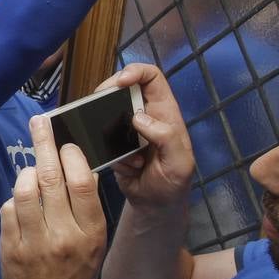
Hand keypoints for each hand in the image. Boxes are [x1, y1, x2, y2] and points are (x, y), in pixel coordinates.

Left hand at [0, 115, 106, 278]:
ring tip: (31, 170)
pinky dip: (14, 200)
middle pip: (51, 176)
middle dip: (44, 143)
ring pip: (24, 188)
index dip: (72, 155)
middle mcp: (64, 236)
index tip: (67, 142)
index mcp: (91, 234)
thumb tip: (80, 168)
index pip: (82, 181)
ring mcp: (34, 242)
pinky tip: (22, 205)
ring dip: (26, 172)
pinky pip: (9, 208)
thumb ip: (87, 209)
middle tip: (40, 122)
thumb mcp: (94, 246)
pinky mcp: (10, 248)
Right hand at [95, 64, 194, 210]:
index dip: (135, 72)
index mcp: (165, 112)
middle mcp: (145, 115)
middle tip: (98, 108)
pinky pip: (101, 137)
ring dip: (109, 131)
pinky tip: (127, 168)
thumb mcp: (180, 163)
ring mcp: (127, 129)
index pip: (151, 77)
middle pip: (122, 88)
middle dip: (108, 97)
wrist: (155, 206)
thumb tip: (138, 117)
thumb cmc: (174, 184)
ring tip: (125, 154)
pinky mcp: (113, 144)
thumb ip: (166, 137)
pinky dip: (108, 152)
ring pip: (107, 112)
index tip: (120, 82)